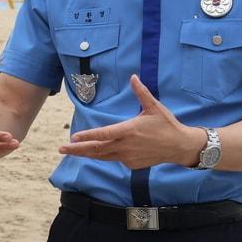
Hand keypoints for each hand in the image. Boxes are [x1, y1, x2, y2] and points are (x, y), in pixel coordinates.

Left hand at [59, 75, 204, 169]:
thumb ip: (141, 93)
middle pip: (96, 149)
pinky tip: (98, 151)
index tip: (73, 137)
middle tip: (61, 149)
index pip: (103, 134)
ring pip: (102, 156)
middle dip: (77, 149)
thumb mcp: (154, 107)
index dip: (87, 136)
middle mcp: (125, 146)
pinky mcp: (132, 164)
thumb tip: (133, 77)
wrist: (180, 146)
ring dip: (86, 154)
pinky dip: (105, 155)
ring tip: (71, 152)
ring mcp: (128, 157)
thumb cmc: (166, 124)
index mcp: (128, 130)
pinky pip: (115, 159)